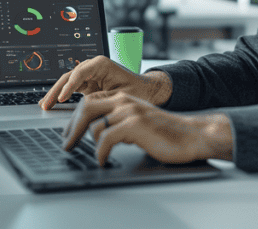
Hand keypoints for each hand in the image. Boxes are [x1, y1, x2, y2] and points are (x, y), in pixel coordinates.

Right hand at [39, 55, 170, 108]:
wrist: (145, 90)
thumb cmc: (137, 91)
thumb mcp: (121, 96)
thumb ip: (104, 99)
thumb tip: (87, 108)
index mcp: (101, 64)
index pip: (80, 72)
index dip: (69, 86)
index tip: (62, 99)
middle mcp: (92, 67)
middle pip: (69, 76)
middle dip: (56, 90)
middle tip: (47, 103)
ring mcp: (89, 75)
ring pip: (67, 82)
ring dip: (55, 93)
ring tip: (44, 105)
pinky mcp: (87, 84)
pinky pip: (70, 88)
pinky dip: (60, 96)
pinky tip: (51, 103)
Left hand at [62, 91, 232, 165]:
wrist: (191, 135)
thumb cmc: (166, 132)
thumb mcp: (138, 121)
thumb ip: (119, 121)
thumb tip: (97, 132)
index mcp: (124, 98)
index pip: (90, 100)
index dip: (75, 117)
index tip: (68, 132)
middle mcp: (124, 101)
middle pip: (86, 107)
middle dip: (72, 127)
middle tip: (66, 143)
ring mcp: (129, 112)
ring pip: (93, 123)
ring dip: (85, 141)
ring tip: (84, 153)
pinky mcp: (135, 125)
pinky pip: (105, 138)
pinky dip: (100, 152)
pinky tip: (102, 159)